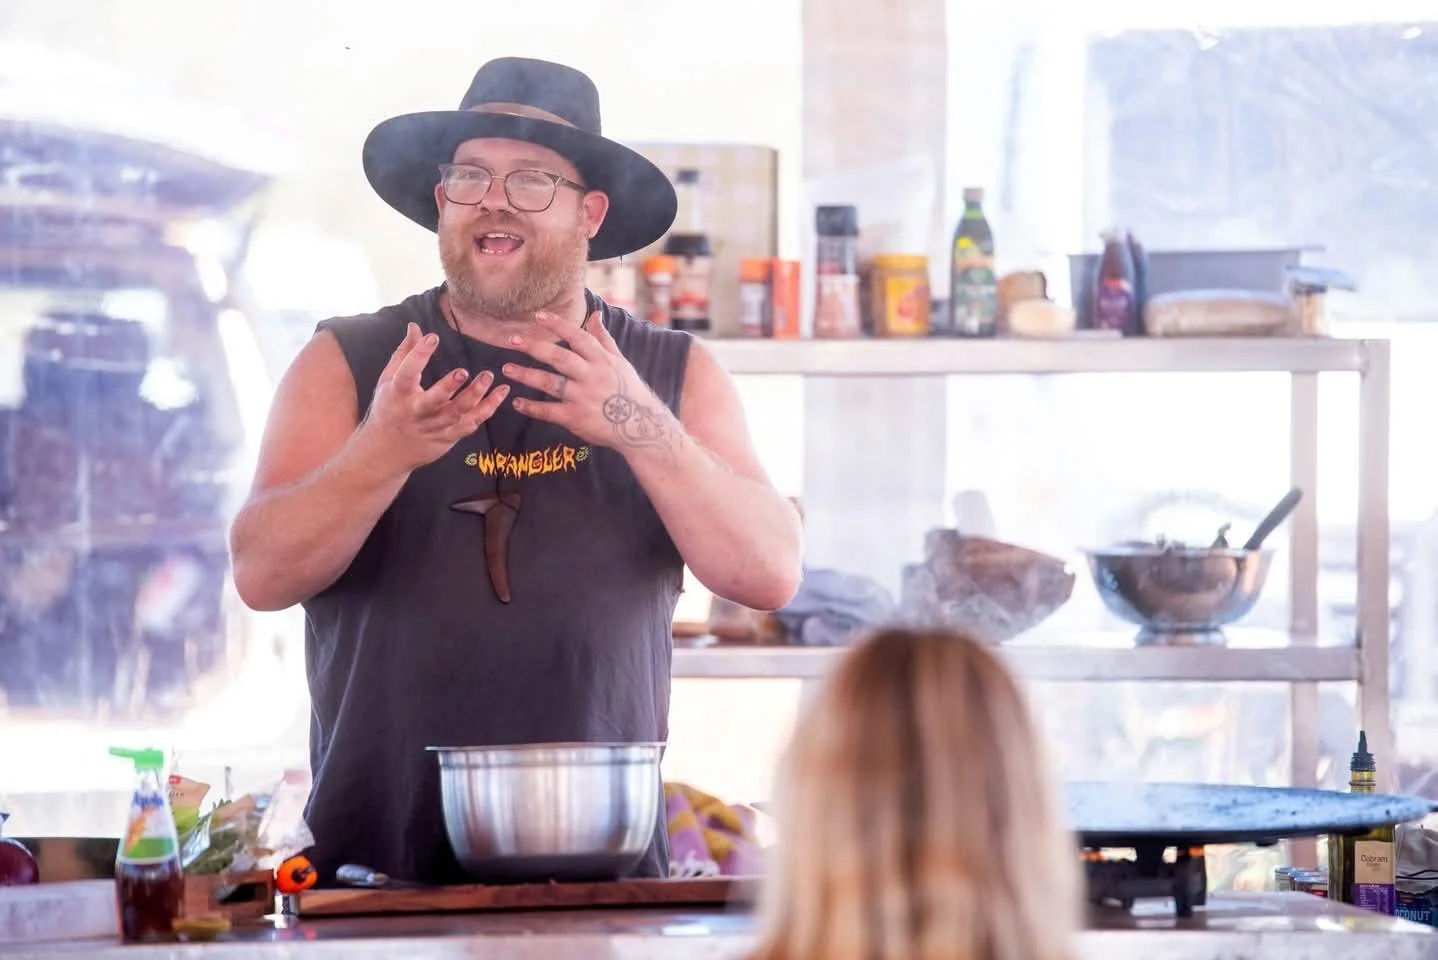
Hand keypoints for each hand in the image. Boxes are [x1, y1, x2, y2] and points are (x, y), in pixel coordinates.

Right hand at [362, 323, 508, 470]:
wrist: (387, 451)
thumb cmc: (388, 408)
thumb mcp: (389, 380)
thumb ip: (404, 353)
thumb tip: (415, 326)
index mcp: (398, 394)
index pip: (406, 373)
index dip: (418, 355)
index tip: (432, 337)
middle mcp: (416, 412)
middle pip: (434, 402)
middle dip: (448, 387)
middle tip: (463, 371)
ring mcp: (434, 427)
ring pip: (457, 413)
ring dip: (475, 396)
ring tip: (488, 377)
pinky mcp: (449, 436)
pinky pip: (471, 423)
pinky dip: (488, 409)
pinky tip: (501, 393)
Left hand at [503, 310, 678, 457]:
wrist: (640, 426)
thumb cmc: (629, 391)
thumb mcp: (620, 362)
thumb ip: (603, 339)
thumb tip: (595, 315)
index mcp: (602, 360)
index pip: (577, 336)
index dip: (557, 325)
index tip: (538, 316)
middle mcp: (591, 376)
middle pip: (559, 357)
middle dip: (534, 347)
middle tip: (512, 341)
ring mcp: (583, 398)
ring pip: (549, 383)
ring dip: (526, 375)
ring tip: (507, 369)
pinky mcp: (576, 418)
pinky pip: (549, 411)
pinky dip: (532, 407)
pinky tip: (517, 402)